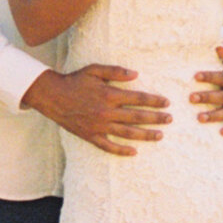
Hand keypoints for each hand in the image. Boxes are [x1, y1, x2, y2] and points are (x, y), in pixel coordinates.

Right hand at [24, 62, 169, 155]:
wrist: (52, 96)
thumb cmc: (75, 81)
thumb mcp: (94, 70)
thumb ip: (115, 72)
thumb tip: (136, 75)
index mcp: (109, 95)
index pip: (138, 98)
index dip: (154, 101)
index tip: (166, 102)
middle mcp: (106, 112)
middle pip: (137, 117)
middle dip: (156, 118)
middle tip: (170, 119)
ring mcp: (99, 126)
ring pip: (127, 133)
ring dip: (145, 135)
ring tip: (160, 135)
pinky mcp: (91, 136)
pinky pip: (109, 146)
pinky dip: (122, 150)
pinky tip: (134, 152)